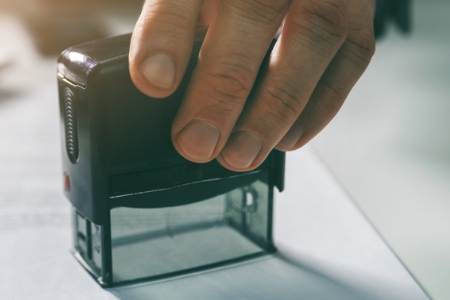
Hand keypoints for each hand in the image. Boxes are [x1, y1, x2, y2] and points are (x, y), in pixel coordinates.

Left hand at [129, 0, 375, 170]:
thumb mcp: (189, 0)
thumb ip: (169, 24)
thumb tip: (151, 77)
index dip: (168, 34)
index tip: (155, 83)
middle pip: (254, 9)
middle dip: (224, 84)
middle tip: (196, 141)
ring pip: (312, 34)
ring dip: (275, 105)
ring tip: (239, 153)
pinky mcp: (358, 13)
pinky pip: (350, 55)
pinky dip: (320, 104)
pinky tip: (287, 138)